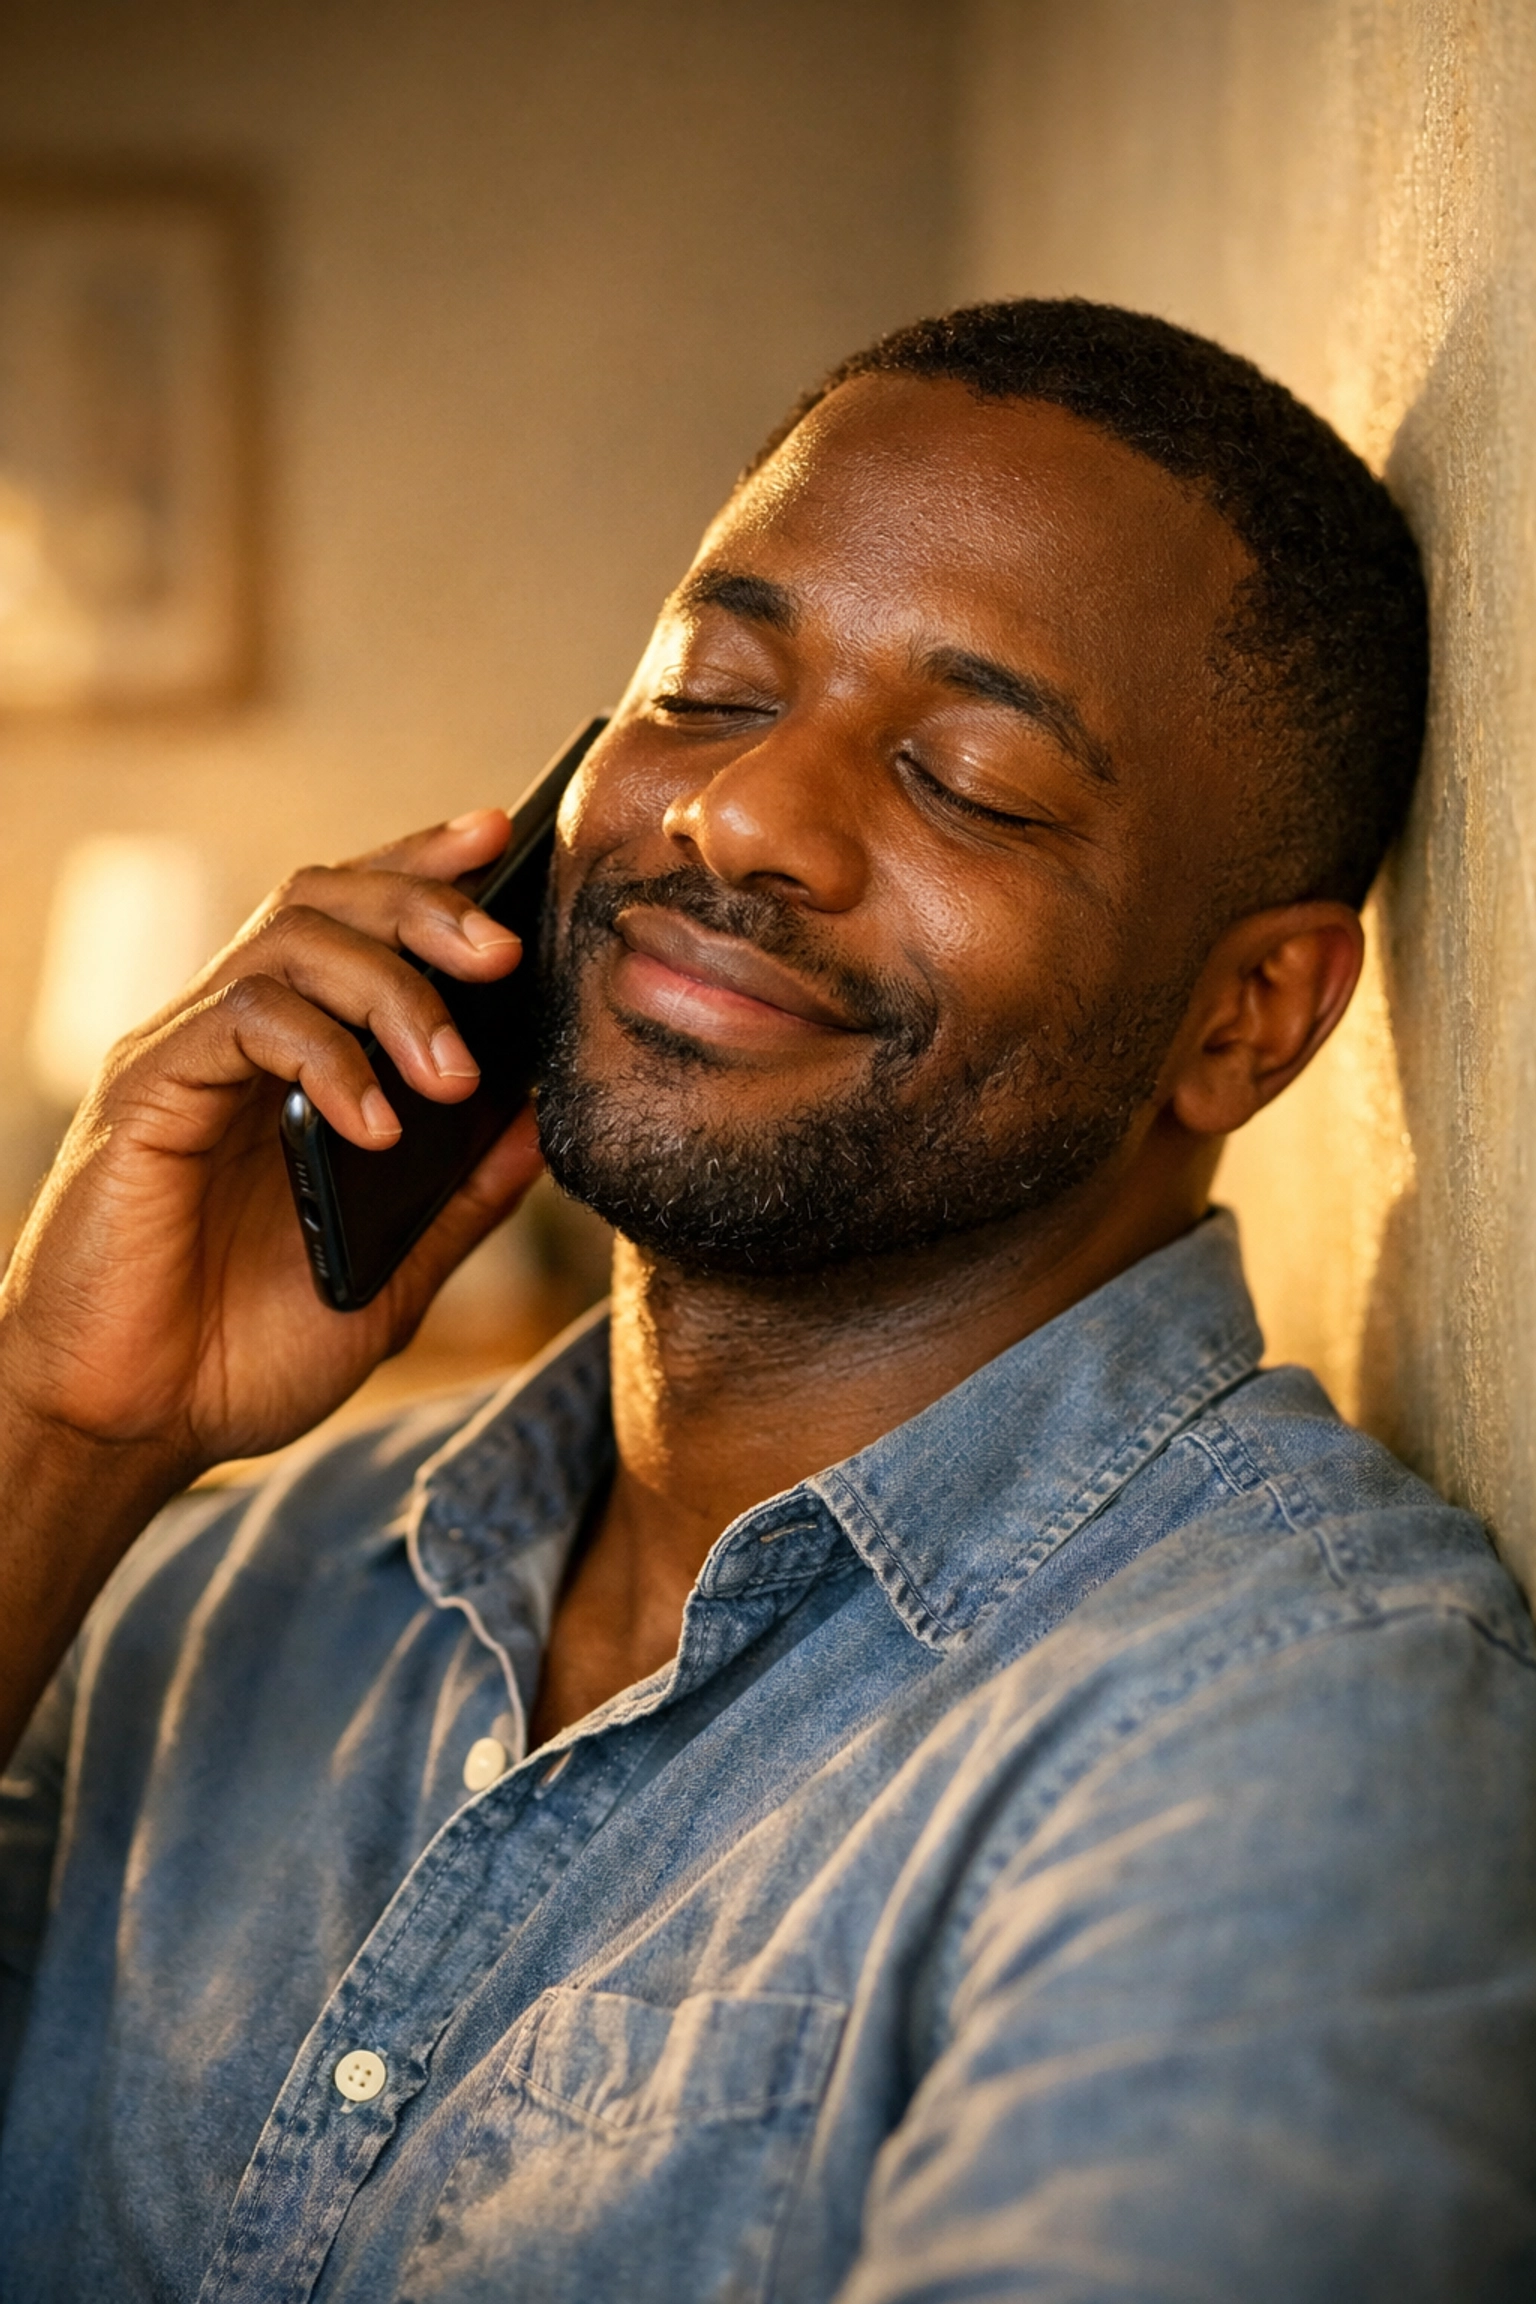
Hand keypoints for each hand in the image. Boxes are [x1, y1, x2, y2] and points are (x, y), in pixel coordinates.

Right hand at [0, 807, 545, 1480]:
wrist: (130, 1428)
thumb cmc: (240, 1353)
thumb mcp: (393, 1272)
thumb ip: (462, 1195)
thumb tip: (543, 1122)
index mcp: (290, 1064)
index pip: (356, 923)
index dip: (424, 867)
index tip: (504, 839)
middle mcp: (234, 1039)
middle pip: (326, 898)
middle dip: (425, 903)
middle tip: (502, 954)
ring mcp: (186, 1057)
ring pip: (289, 939)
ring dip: (391, 987)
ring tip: (449, 1073)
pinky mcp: (147, 1093)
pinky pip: (242, 1019)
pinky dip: (326, 1056)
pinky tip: (377, 1125)